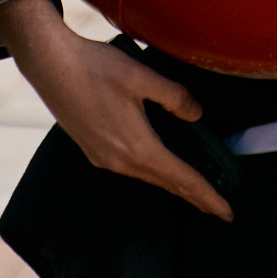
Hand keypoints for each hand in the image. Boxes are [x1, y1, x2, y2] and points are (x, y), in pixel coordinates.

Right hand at [0, 0, 231, 221]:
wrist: (50, 64)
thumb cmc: (94, 67)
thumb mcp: (142, 76)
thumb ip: (175, 97)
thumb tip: (196, 114)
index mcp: (137, 146)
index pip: (181, 178)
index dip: (207, 196)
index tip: (227, 213)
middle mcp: (120, 161)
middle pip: (166, 184)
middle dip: (194, 197)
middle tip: (218, 209)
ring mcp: (104, 158)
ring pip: (148, 177)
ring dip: (173, 184)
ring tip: (194, 189)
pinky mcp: (93, 149)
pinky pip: (131, 169)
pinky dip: (153, 172)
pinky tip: (158, 165)